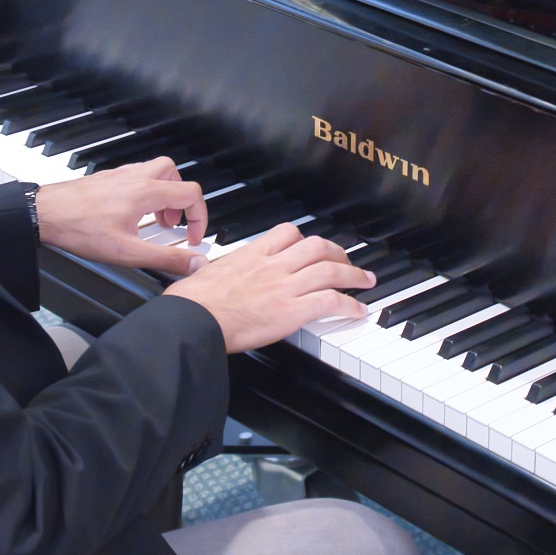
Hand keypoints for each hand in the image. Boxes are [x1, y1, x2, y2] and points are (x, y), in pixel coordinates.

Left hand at [34, 158, 206, 274]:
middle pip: (174, 174)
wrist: (45, 214)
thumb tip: (195, 263)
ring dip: (163, 194)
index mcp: (145, 192)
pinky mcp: (106, 179)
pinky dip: (143, 192)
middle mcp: (135, 178)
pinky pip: (136, 176)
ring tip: (154, 220)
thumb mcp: (127, 252)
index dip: (199, 217)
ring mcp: (119, 175)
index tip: (192, 237)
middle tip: (172, 223)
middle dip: (180, 200)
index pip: (190, 193)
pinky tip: (131, 214)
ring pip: (154, 172)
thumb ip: (165, 258)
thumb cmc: (79, 229)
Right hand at [163, 223, 374, 352]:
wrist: (192, 321)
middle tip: (348, 261)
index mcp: (251, 255)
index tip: (311, 246)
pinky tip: (358, 311)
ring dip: (353, 275)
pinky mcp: (291, 311)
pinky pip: (330, 301)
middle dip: (338, 252)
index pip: (287, 233)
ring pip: (329, 270)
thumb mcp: (198, 274)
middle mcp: (272, 266)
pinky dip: (349, 305)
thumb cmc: (190, 304)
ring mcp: (284, 287)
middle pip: (316, 247)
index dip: (305, 238)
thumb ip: (208, 271)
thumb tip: (198, 270)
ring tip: (365, 281)